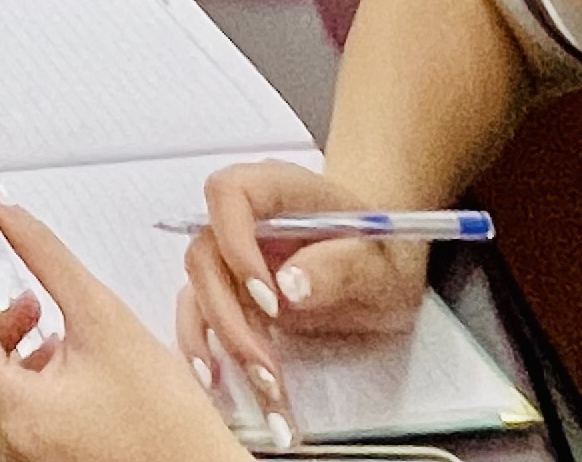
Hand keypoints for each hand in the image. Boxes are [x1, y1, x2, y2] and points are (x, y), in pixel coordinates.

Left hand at [0, 203, 242, 461]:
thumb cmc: (173, 429)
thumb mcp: (109, 323)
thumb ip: (48, 259)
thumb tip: (5, 213)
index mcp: (18, 412)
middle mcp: (3, 441)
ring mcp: (13, 454)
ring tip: (26, 301)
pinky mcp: (30, 455)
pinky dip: (6, 362)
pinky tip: (46, 344)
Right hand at [181, 162, 427, 408]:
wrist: (381, 264)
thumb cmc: (382, 252)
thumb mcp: (381, 261)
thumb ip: (340, 266)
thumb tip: (288, 286)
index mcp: (280, 189)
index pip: (230, 194)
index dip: (236, 243)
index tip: (268, 301)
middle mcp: (244, 219)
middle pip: (206, 254)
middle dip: (229, 318)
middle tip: (268, 370)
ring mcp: (232, 256)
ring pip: (198, 291)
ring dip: (221, 343)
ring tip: (261, 392)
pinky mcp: (232, 293)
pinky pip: (202, 317)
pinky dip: (206, 351)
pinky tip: (220, 385)